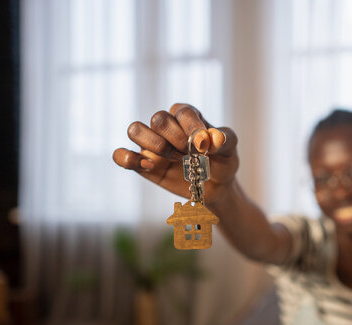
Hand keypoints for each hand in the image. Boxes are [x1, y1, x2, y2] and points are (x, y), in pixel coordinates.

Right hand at [113, 103, 238, 204]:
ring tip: (173, 159)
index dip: (191, 127)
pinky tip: (150, 166)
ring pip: (135, 130)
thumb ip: (225, 139)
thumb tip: (212, 138)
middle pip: (157, 118)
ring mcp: (152, 143)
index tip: (203, 145)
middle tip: (190, 153)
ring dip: (154, 145)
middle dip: (174, 138)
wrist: (215, 186)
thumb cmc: (222, 161)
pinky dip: (128, 158)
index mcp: (187, 115)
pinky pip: (121, 155)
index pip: (181, 111)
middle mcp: (167, 125)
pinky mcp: (142, 163)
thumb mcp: (231, 149)